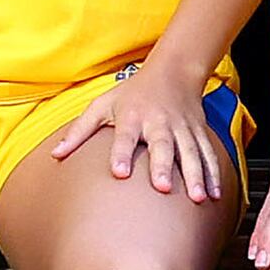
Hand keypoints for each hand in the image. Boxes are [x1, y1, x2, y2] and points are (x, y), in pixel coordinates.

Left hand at [51, 59, 229, 201]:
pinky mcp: (198, 132)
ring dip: (196, 174)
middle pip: (162, 145)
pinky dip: (213, 174)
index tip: (119, 173)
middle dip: (163, 166)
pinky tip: (214, 195)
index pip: (124, 136)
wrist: (173, 72)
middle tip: (162, 188)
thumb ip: (79, 131)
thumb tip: (54, 155)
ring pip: (190, 152)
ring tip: (197, 198)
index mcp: (132, 115)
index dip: (121, 153)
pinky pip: (208, 154)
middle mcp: (158, 122)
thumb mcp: (102, 105)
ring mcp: (182, 128)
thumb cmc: (131, 93)